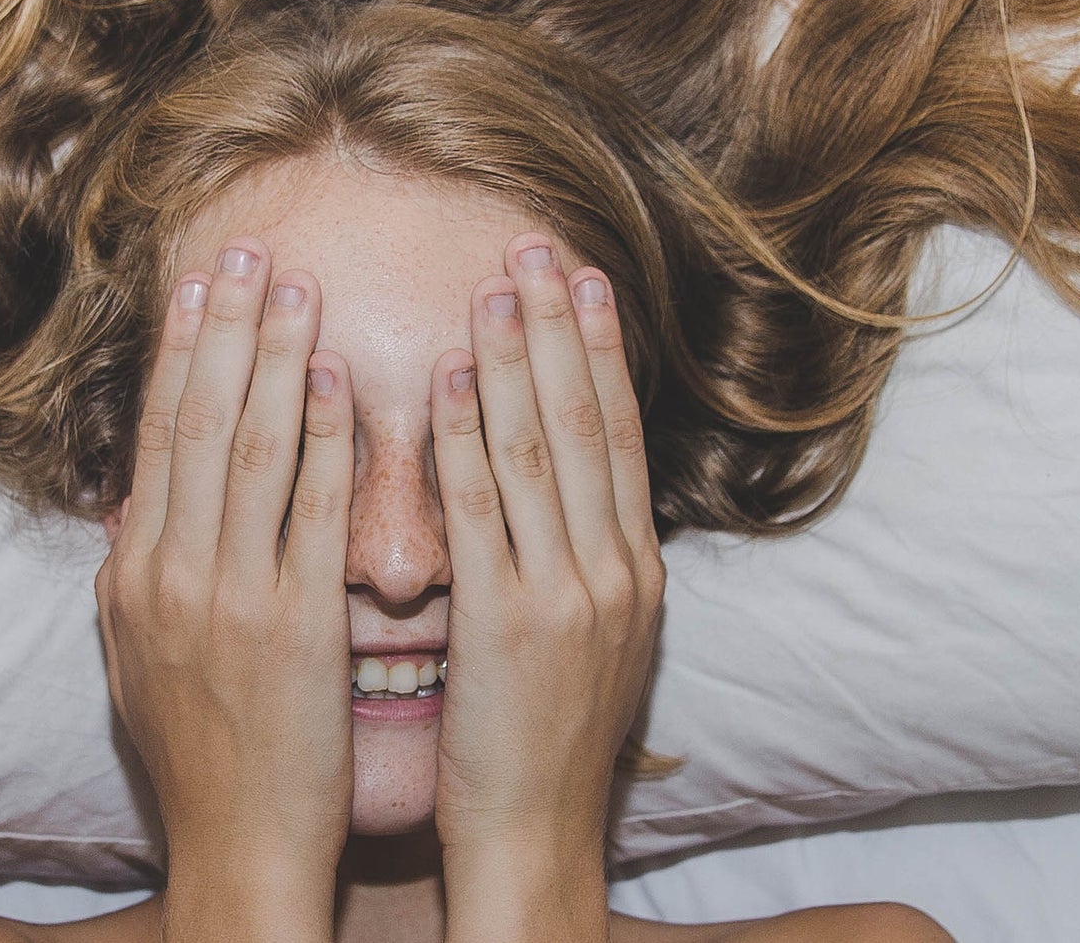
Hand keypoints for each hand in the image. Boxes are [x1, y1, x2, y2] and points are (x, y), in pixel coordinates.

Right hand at [93, 239, 354, 942]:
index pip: (160, 436)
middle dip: (225, 327)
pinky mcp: (295, 629)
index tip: (201, 282)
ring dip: (277, 358)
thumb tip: (126, 509)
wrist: (238, 849)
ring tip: (301, 288)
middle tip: (250, 248)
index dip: (180, 351)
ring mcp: (230, 598)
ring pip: (253, 451)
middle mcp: (172, 573)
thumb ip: (132, 578)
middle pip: (199, 422)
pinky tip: (344, 383)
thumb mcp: (137, 660)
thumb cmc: (202, 758)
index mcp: (137, 574)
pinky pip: (311, 514)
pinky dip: (325, 441)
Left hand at [429, 235, 664, 942]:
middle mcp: (615, 569)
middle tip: (536, 241)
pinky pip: (485, 512)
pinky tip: (445, 379)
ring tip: (492, 282)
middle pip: (587, 420)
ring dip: (513, 357)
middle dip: (561, 324)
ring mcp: (569, 593)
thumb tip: (561, 482)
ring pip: (539, 450)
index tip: (581, 275)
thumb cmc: (544, 743)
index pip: (617, 432)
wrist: (535, 838)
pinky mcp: (509, 622)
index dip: (599, 347)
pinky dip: (466, 438)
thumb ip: (577, 555)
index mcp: (634, 569)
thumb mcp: (589, 639)